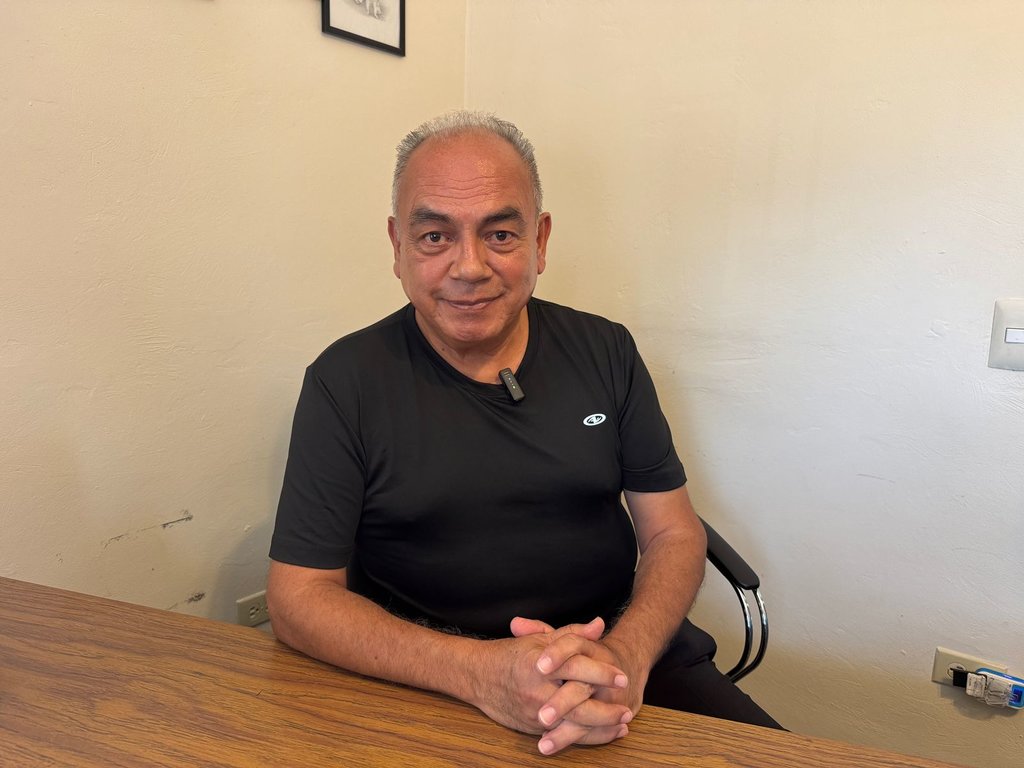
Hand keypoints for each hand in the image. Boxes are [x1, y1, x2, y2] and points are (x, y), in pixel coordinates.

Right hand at [468, 617, 629, 744]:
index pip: (575, 668)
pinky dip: (586, 736)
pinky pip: (563, 735)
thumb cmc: (511, 654)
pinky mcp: (532, 727)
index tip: (621, 676)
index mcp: (538, 664)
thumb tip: (599, 625)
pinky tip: (605, 733)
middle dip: (605, 709)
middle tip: (626, 708)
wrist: (478, 677)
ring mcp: (533, 712)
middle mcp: (535, 691)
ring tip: (623, 724)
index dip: (600, 672)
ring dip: (600, 728)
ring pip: (572, 726)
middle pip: (576, 704)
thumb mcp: (540, 639)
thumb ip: (572, 634)